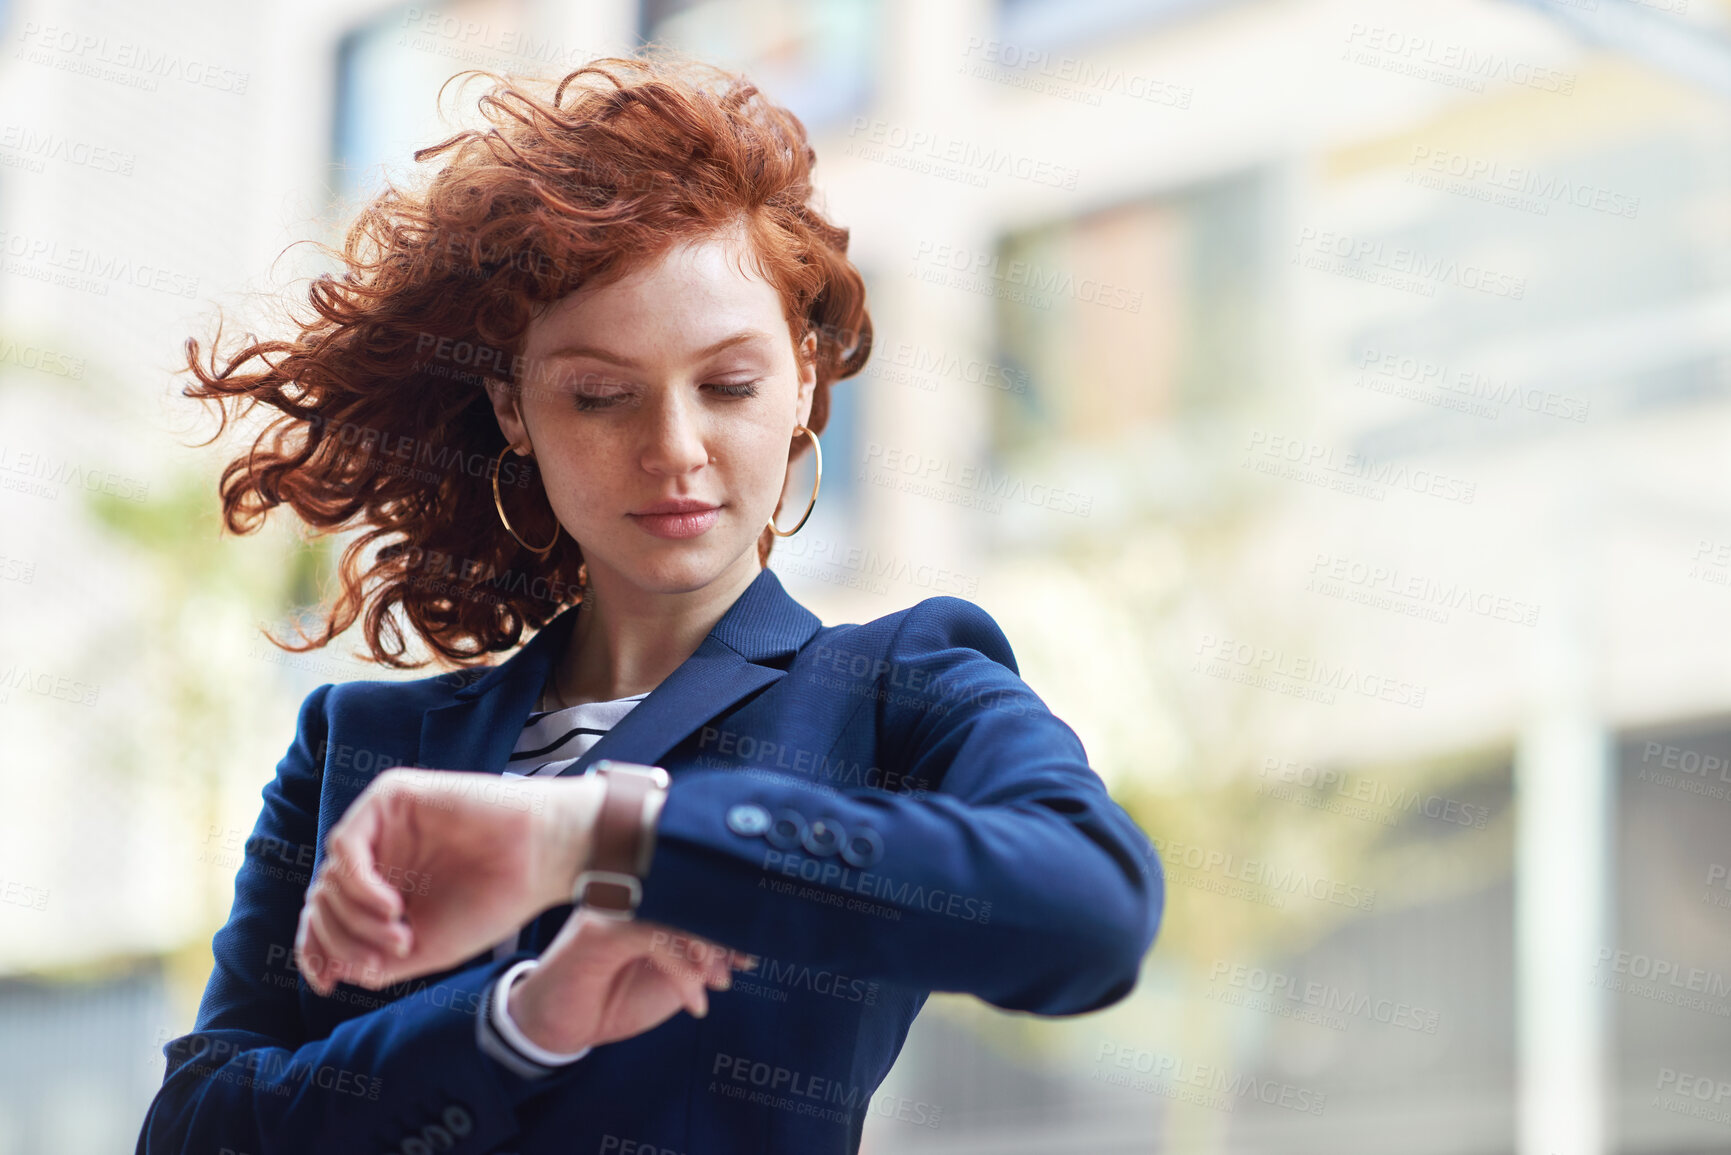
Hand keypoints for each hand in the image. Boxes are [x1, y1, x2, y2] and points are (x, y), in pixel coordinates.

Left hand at [294, 767, 603, 995]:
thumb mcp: (429, 948)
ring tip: (401, 935)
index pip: (326, 916)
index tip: (325, 984)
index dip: (315, 950)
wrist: (541, 859)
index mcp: (384, 885)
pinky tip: (393, 907)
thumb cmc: (495, 900)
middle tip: (391, 955)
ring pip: (330, 878)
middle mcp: (378, 853)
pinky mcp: (392, 797)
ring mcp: (382, 825)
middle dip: (342, 939)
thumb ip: (377, 961)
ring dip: (356, 918)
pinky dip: (360, 885)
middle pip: (322, 901)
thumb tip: (330, 970)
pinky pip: (346, 846)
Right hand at [507, 910, 758, 1052]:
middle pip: (691, 895)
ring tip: (717, 983)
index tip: (750, 951)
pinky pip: (655, 939)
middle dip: (723, 933)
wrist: (558, 1025)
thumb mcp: (669, 979)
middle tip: (739, 966)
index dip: (730, 918)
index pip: (697, 891)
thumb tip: (746, 945)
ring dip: (707, 953)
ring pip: (677, 912)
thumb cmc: (614, 997)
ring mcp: (613, 906)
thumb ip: (701, 958)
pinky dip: (683, 973)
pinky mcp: (599, 929)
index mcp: (647, 896)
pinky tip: (694, 1002)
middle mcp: (629, 891)